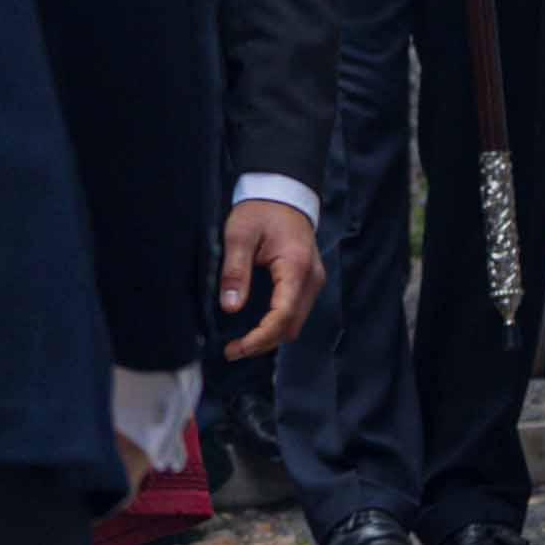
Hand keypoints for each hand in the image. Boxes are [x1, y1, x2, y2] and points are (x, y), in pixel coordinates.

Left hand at [218, 200, 323, 358]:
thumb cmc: (260, 211)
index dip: (260, 338)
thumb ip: (235, 271)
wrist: (283, 193)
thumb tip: (231, 308)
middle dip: (263, 343)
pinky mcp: (308, 282)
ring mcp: (314, 281)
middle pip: (291, 326)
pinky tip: (256, 328)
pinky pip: (296, 312)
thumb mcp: (239, 235)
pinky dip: (277, 325)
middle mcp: (311, 279)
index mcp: (296, 267)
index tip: (236, 348)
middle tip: (232, 350)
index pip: (283, 316)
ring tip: (241, 343)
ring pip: (295, 322)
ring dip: (270, 337)